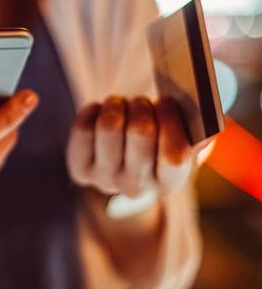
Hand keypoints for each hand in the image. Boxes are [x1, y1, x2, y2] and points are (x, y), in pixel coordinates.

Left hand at [65, 95, 211, 198]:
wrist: (121, 167)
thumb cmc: (156, 145)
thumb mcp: (180, 142)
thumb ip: (196, 133)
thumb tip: (208, 124)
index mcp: (169, 182)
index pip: (174, 156)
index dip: (170, 121)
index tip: (167, 101)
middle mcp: (136, 187)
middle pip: (140, 132)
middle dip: (142, 106)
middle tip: (141, 101)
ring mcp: (105, 180)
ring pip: (109, 126)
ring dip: (117, 105)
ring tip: (121, 104)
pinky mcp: (79, 169)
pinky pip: (83, 128)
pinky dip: (93, 110)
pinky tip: (100, 110)